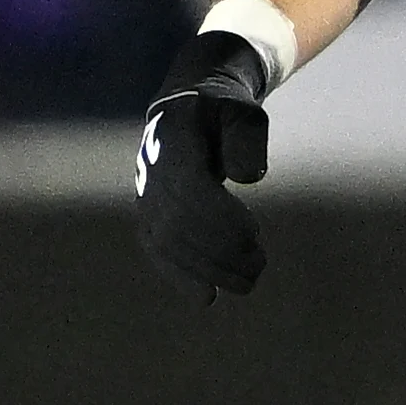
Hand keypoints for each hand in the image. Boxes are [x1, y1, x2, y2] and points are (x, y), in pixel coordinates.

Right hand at [135, 32, 269, 305]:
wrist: (189, 107)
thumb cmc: (225, 110)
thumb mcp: (244, 110)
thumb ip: (247, 138)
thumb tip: (247, 178)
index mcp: (172, 139)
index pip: (189, 188)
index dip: (220, 216)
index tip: (255, 233)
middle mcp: (150, 169)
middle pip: (179, 221)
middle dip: (219, 250)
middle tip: (260, 266)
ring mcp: (145, 193)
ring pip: (167, 241)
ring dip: (207, 268)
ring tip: (247, 282)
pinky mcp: (148, 213)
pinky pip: (157, 248)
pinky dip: (179, 275)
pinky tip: (206, 297)